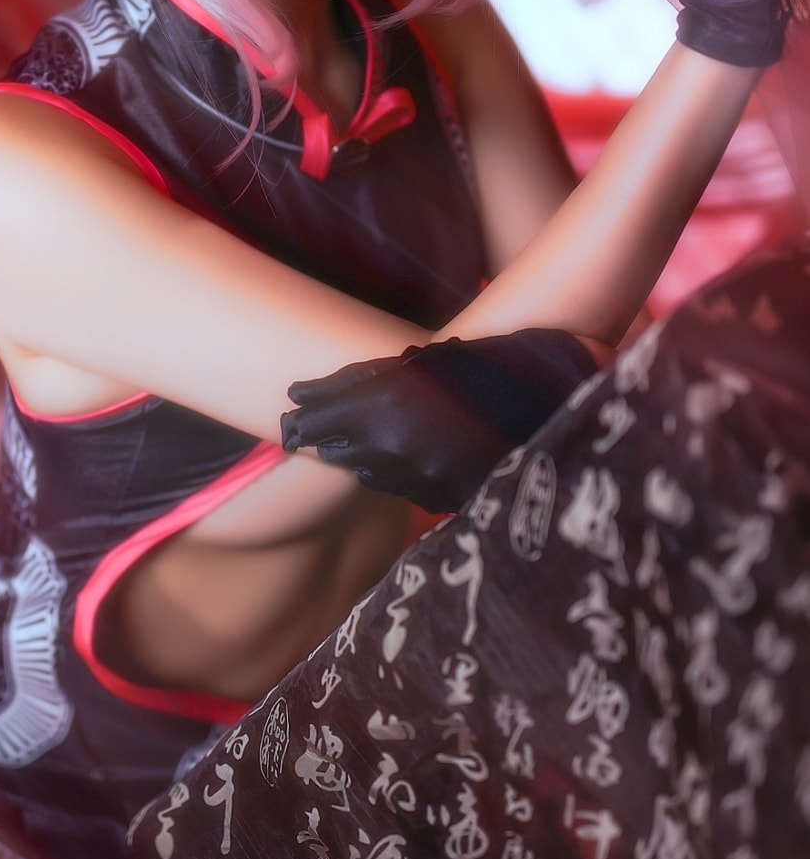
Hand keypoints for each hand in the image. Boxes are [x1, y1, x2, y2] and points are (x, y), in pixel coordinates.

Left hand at [281, 329, 600, 513]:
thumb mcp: (434, 360)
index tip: (290, 405)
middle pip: (339, 448)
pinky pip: (408, 489)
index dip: (304, 411)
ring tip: (347, 442)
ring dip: (359, 455)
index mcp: (392, 405)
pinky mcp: (450, 499)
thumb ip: (377, 378)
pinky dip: (398, 473)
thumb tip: (322, 390)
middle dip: (324, 435)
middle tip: (301, 429)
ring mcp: (426, 479)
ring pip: (371, 473)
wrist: (569, 401)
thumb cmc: (501, 363)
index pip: (324, 414)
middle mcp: (401, 448)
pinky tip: (399, 461)